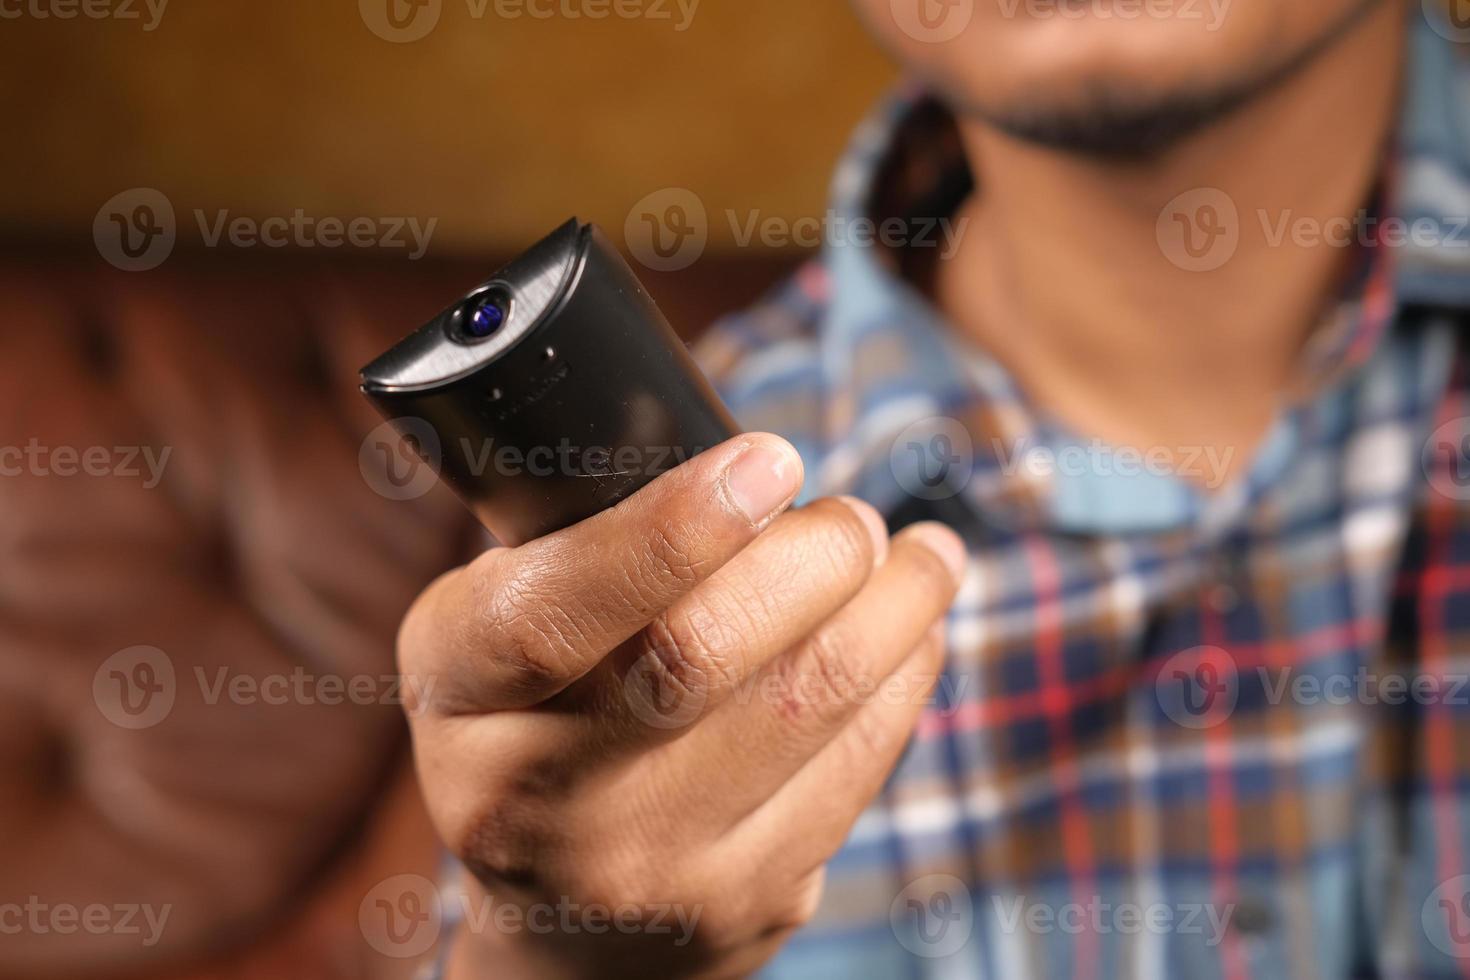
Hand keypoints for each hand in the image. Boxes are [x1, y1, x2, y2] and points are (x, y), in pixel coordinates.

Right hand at [397, 434, 965, 978]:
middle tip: (856, 517)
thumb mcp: (495, 634)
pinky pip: (859, 764)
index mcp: (459, 694)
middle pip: (701, 654)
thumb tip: (741, 461)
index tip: (770, 459)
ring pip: (808, 704)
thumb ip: (582, 554)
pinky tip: (916, 631)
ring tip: (922, 555)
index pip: (554, 612)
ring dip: (895, 605)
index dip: (671, 530)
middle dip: (815, 557)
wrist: (566, 928)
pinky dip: (906, 675)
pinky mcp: (747, 902)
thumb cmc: (538, 727)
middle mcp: (535, 799)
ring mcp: (645, 867)